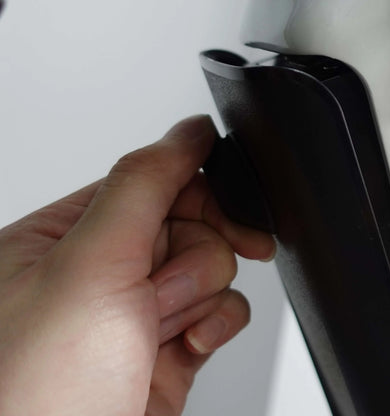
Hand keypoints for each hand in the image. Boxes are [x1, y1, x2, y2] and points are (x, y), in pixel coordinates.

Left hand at [0, 116, 275, 415]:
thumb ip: (145, 185)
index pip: (150, 184)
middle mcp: (92, 279)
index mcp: (55, 242)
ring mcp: (131, 321)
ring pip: (209, 271)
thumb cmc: (32, 399)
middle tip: (163, 292)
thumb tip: (189, 131)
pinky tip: (191, 345)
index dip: (195, 195)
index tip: (226, 213)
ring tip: (160, 333)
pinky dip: (217, 325)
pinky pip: (218, 314)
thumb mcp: (89, 267)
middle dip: (190, 259)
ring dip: (199, 298)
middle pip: (188, 226)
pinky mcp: (165, 359)